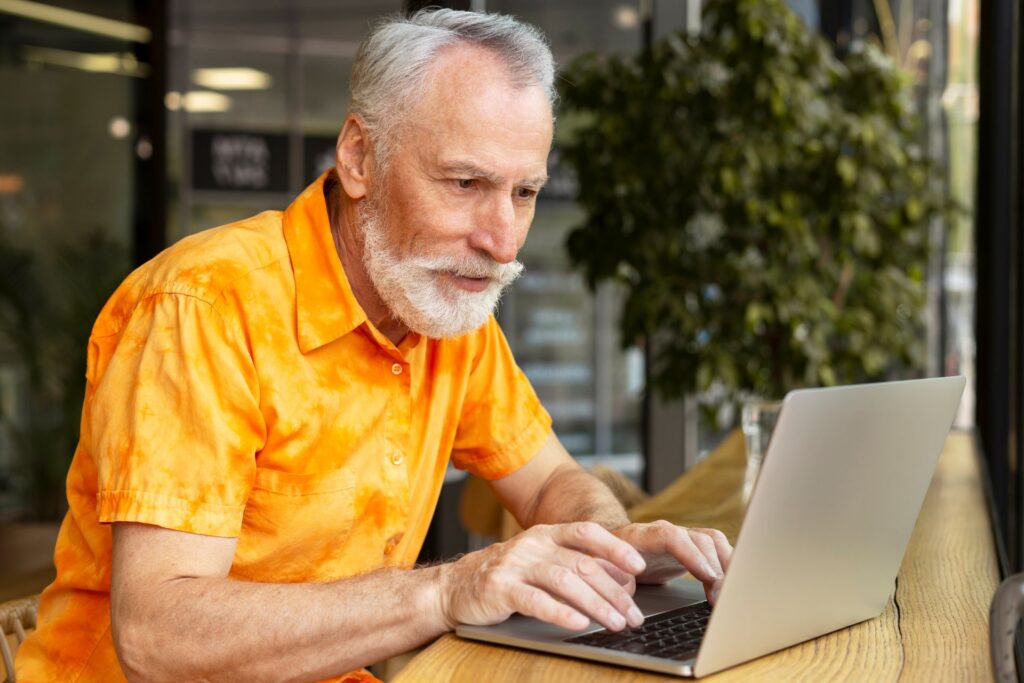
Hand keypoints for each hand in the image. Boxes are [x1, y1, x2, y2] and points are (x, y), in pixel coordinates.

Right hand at [439, 522, 647, 632]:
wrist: (453, 586)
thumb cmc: (506, 576)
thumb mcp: (539, 560)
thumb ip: (572, 563)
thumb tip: (620, 580)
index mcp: (545, 533)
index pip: (587, 532)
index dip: (615, 548)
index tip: (639, 566)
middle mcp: (532, 544)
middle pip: (583, 564)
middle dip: (614, 592)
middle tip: (634, 614)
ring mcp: (516, 565)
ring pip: (565, 582)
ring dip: (596, 605)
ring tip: (615, 623)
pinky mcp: (500, 589)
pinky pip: (536, 601)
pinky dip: (561, 613)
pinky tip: (579, 624)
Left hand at [613, 522, 732, 602]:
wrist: (612, 548)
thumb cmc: (605, 560)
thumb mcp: (601, 568)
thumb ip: (610, 576)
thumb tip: (622, 588)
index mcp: (641, 535)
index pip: (671, 536)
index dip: (691, 554)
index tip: (706, 575)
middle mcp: (665, 532)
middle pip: (698, 539)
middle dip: (714, 567)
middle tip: (720, 597)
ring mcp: (681, 537)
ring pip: (712, 541)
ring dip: (726, 566)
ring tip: (728, 594)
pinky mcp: (692, 547)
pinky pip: (717, 548)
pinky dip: (728, 564)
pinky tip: (732, 585)